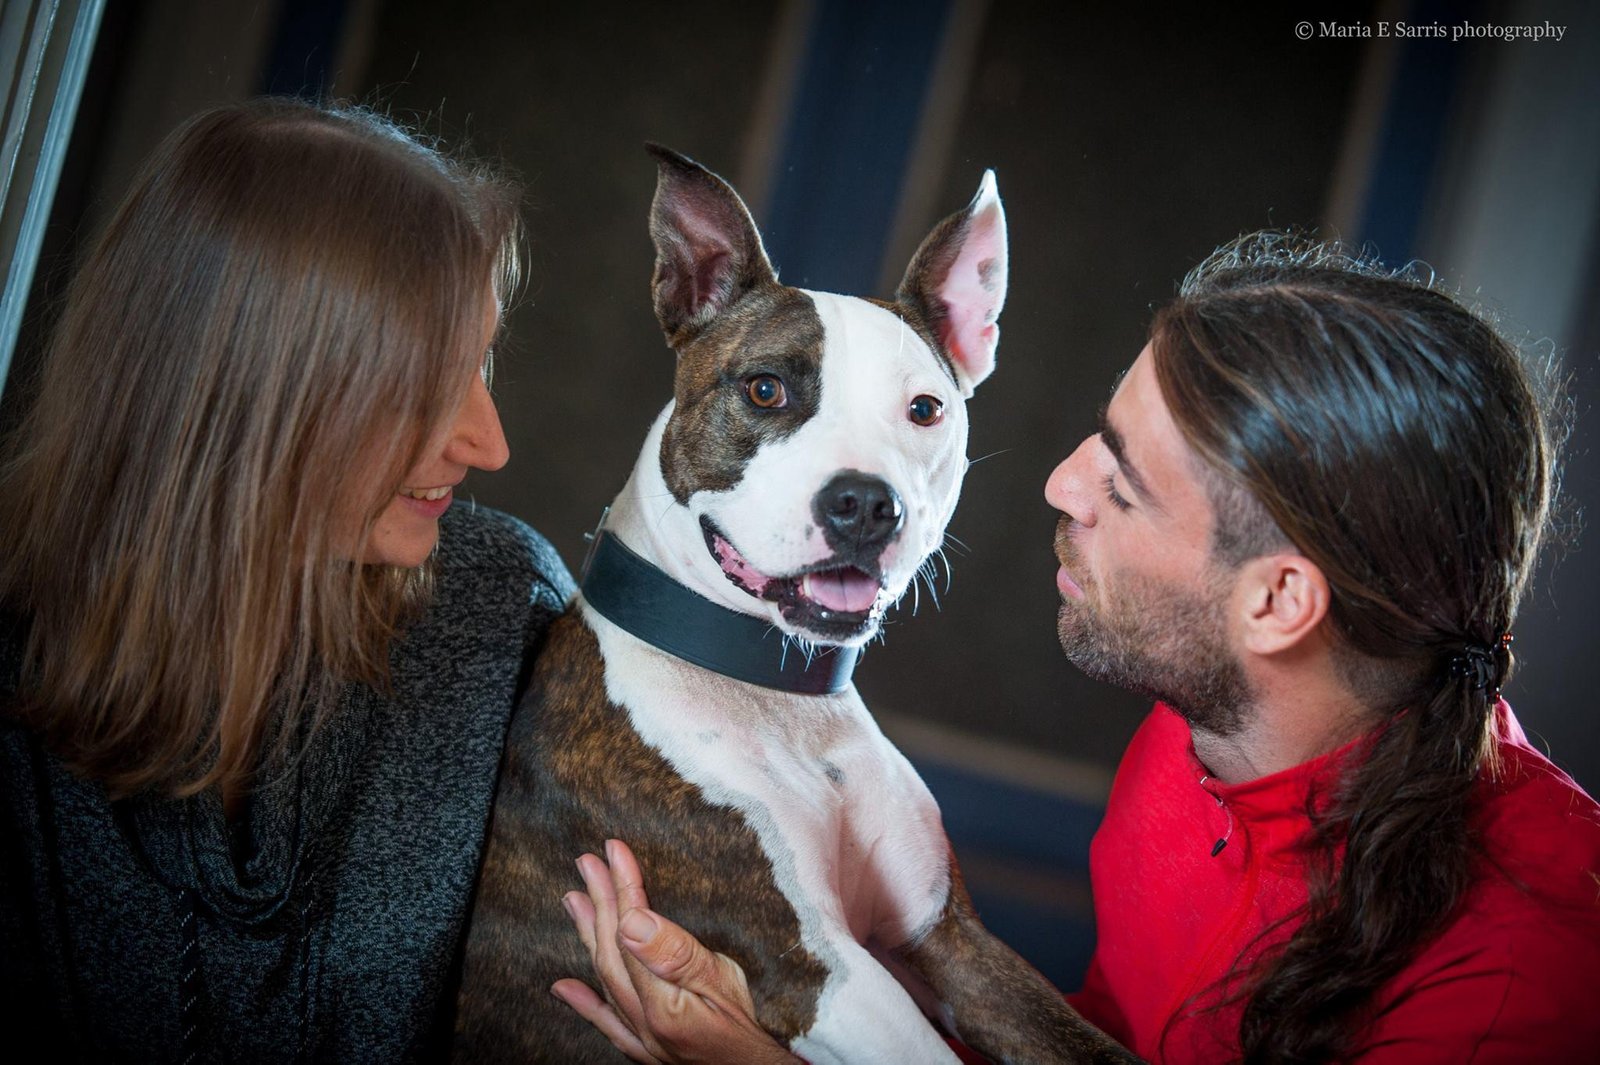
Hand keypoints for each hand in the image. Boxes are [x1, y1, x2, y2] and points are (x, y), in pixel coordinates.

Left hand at [551, 839, 801, 1064]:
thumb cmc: (748, 1030)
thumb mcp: (724, 983)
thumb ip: (676, 954)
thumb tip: (633, 921)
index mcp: (662, 1004)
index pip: (632, 934)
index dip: (622, 889)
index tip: (614, 852)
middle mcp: (642, 1023)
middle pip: (612, 952)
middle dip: (600, 902)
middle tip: (587, 862)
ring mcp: (640, 1037)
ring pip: (605, 979)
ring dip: (589, 936)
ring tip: (575, 899)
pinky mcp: (645, 1048)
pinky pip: (606, 1021)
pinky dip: (584, 1001)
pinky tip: (563, 987)